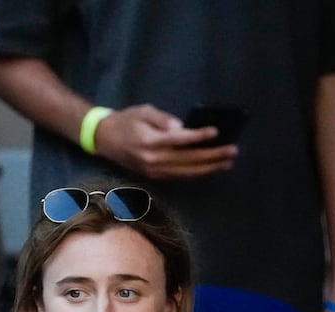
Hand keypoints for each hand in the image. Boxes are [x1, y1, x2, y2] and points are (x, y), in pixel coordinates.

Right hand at [93, 105, 237, 180]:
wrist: (102, 139)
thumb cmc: (125, 121)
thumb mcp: (143, 112)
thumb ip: (162, 119)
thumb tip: (181, 127)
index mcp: (149, 142)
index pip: (180, 140)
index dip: (199, 136)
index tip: (216, 132)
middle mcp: (152, 160)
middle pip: (187, 159)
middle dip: (212, 155)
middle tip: (232, 151)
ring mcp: (152, 170)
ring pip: (185, 172)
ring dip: (208, 168)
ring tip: (227, 163)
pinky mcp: (153, 175)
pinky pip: (178, 176)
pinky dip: (195, 173)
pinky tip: (209, 169)